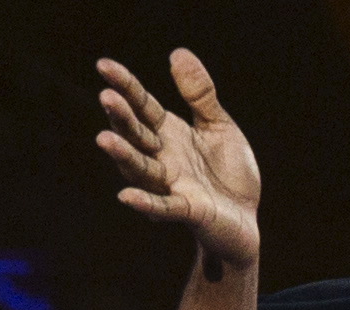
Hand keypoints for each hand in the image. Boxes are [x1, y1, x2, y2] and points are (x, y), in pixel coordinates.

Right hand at [98, 50, 260, 269]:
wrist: (246, 217)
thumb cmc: (229, 172)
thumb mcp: (218, 126)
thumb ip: (199, 94)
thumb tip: (177, 52)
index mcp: (169, 133)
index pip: (142, 106)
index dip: (125, 86)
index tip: (103, 65)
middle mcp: (163, 157)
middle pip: (136, 134)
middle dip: (121, 118)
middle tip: (106, 97)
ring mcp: (172, 185)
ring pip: (142, 169)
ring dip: (124, 155)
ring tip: (104, 139)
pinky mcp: (188, 210)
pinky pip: (164, 206)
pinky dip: (146, 202)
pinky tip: (126, 196)